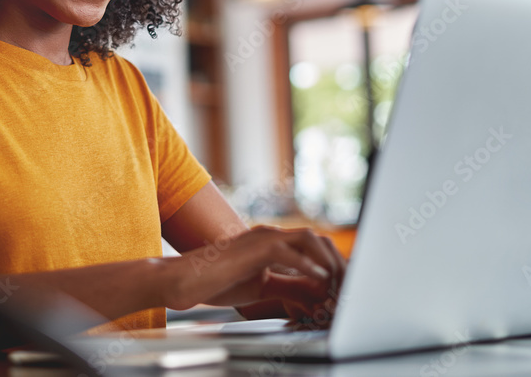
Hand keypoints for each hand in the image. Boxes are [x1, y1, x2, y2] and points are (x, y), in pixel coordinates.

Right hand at [163, 225, 345, 319]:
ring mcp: (262, 238)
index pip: (313, 246)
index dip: (332, 265)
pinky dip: (309, 265)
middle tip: (346, 287)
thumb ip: (288, 287)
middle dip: (337, 262)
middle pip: (318, 239)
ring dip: (328, 262)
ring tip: (336, 285)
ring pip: (308, 239)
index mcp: (272, 242)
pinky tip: (320, 280)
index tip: (343, 287)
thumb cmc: (216, 281)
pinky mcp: (254, 248)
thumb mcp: (261, 287)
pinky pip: (288, 251)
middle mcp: (270, 235)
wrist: (185, 280)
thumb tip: (316, 295)